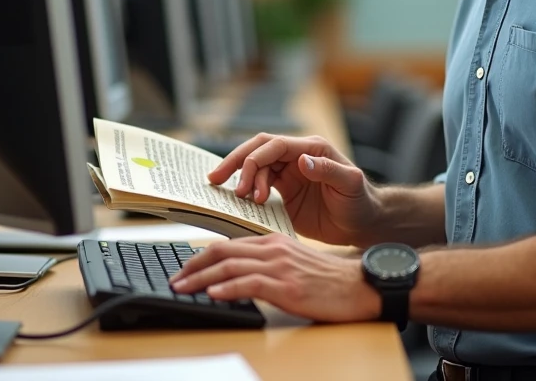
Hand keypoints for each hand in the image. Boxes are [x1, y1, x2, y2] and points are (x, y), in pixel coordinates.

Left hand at [170, 234, 379, 322]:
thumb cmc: (329, 281)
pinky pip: (249, 283)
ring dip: (200, 278)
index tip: (185, 269)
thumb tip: (238, 277)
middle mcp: (273, 249)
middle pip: (222, 251)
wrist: (360, 286)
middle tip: (175, 279)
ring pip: (230, 266)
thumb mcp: (293, 265)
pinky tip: (213, 294)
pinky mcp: (286, 284)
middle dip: (193, 265)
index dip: (202, 256)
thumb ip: (267, 265)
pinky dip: (227, 288)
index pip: (228, 244)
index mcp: (273, 241)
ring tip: (182, 288)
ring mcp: (279, 266)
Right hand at [209, 133, 377, 245]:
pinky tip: (235, 203)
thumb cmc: (361, 201)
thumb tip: (302, 160)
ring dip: (241, 180)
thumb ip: (329, 170)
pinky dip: (245, 192)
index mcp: (311, 149)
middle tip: (218, 180)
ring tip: (236, 199)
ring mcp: (289, 174)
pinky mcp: (283, 192)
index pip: (275, 146)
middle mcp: (296, 157)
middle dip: (236, 162)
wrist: (363, 224)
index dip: (255, 160)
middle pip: (258, 150)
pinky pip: (257, 186)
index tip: (245, 185)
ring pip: (255, 167)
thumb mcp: (351, 184)